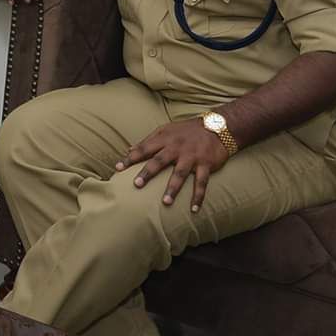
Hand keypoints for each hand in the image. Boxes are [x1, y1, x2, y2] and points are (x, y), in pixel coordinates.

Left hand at [115, 118, 229, 212]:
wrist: (218, 126)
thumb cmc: (186, 130)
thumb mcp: (165, 129)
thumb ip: (147, 140)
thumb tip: (128, 150)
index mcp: (164, 139)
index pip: (143, 148)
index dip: (130, 158)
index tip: (117, 168)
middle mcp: (176, 148)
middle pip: (159, 161)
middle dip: (148, 173)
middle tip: (137, 184)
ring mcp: (191, 157)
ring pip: (180, 174)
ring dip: (173, 189)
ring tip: (165, 203)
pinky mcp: (206, 164)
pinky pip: (202, 182)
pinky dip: (199, 196)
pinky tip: (194, 209)